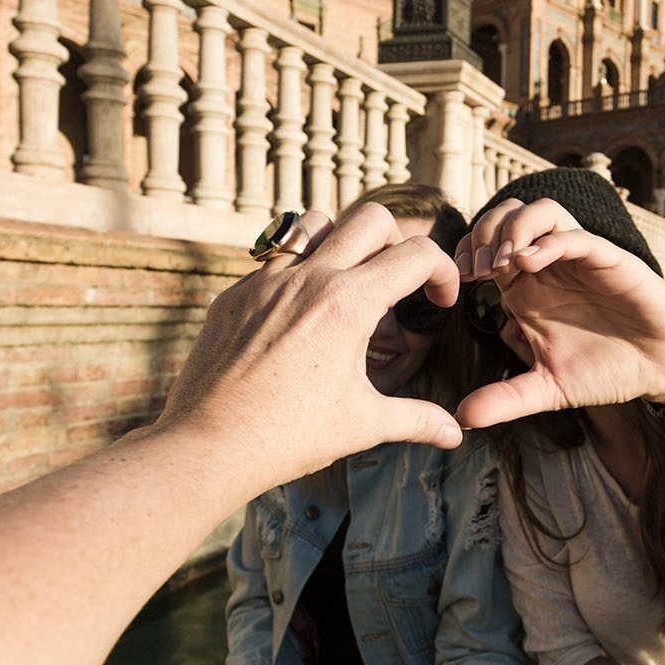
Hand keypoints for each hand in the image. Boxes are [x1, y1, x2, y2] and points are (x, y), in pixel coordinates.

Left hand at [151, 204, 464, 478]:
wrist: (209, 445)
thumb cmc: (289, 436)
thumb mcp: (363, 425)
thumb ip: (416, 420)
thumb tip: (455, 434)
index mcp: (348, 304)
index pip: (416, 256)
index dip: (443, 273)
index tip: (439, 303)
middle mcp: (307, 279)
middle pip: (371, 218)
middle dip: (398, 243)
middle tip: (397, 283)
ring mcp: (264, 282)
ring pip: (314, 223)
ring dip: (340, 242)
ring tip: (345, 282)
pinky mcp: (233, 296)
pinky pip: (270, 262)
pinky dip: (294, 275)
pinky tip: (295, 320)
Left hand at [453, 198, 664, 427]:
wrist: (660, 369)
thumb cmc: (606, 371)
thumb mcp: (548, 389)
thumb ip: (506, 398)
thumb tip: (462, 419)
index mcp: (527, 286)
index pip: (486, 245)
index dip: (466, 252)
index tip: (458, 281)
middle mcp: (550, 265)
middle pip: (506, 215)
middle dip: (484, 234)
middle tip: (477, 271)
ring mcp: (579, 259)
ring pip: (541, 211)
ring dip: (514, 228)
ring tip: (502, 262)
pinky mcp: (609, 260)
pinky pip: (576, 235)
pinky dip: (549, 242)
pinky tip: (529, 263)